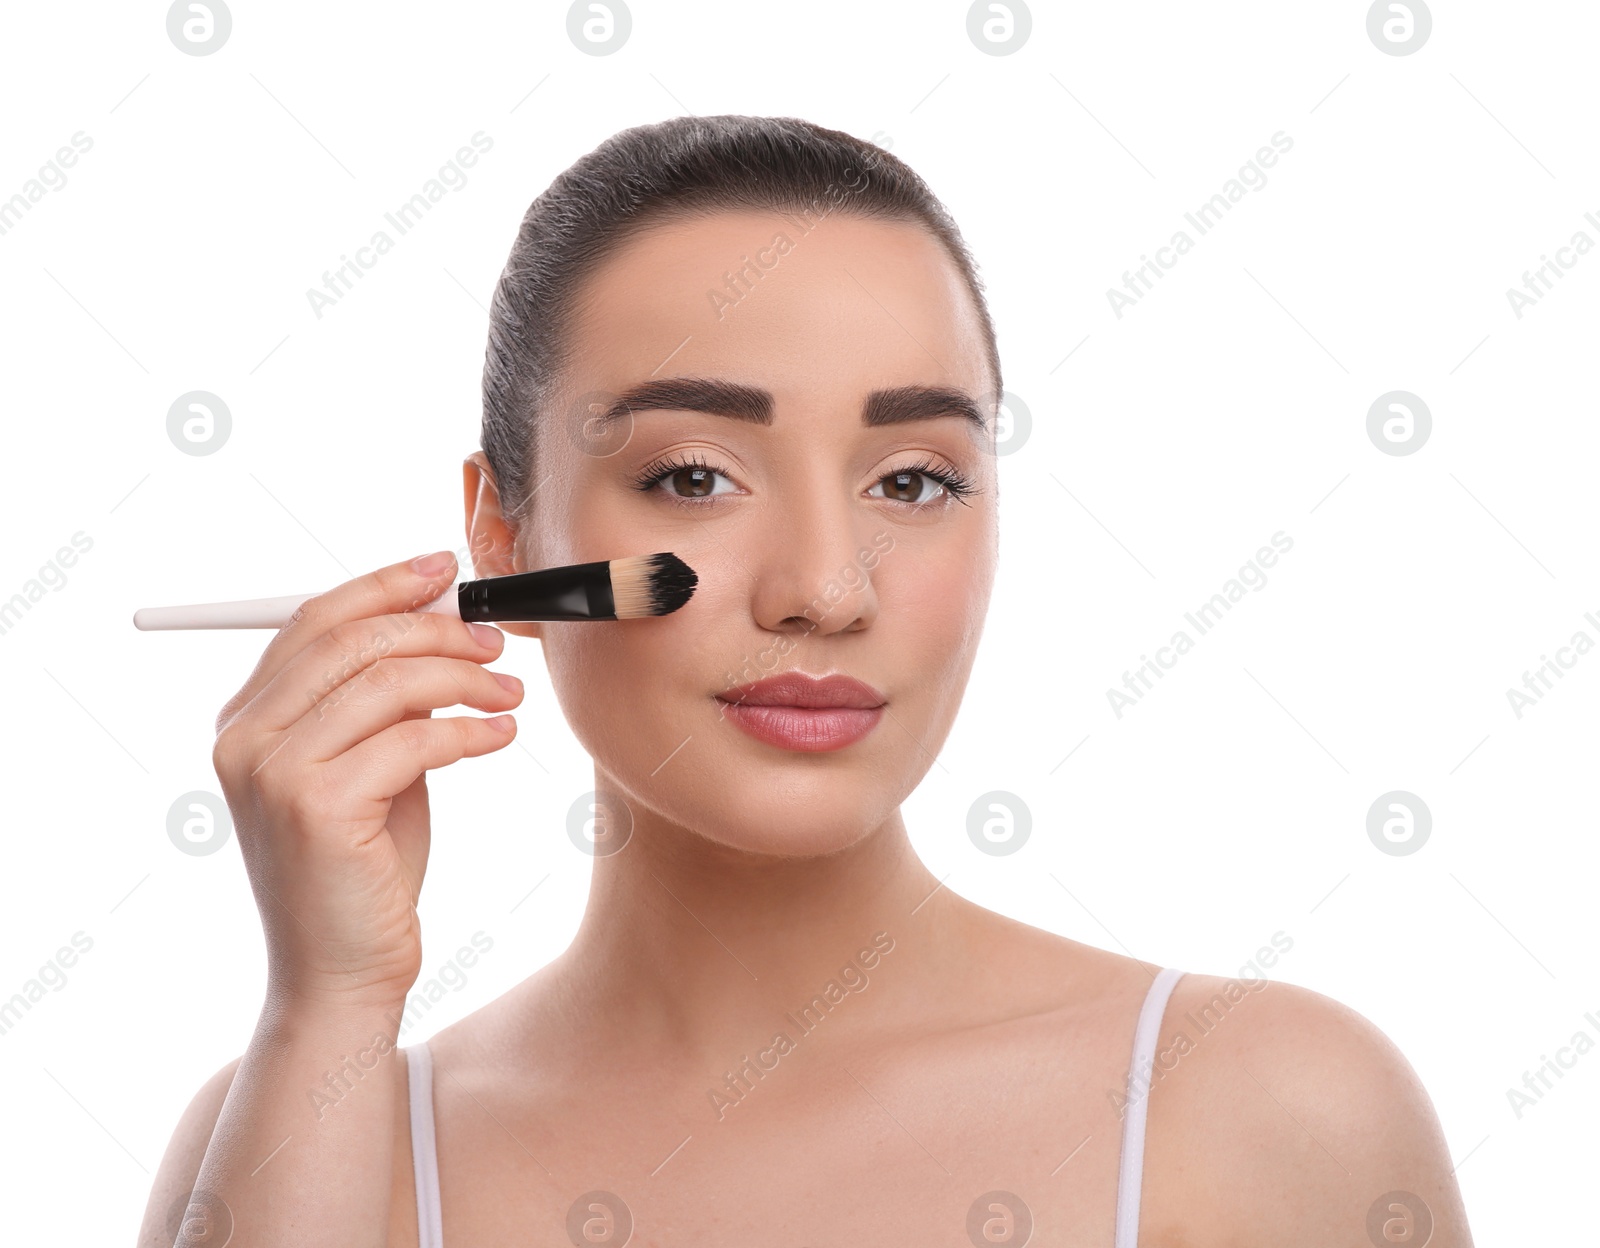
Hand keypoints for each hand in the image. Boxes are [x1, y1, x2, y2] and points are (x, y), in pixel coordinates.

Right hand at [210, 551, 521, 1009]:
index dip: (384, 584)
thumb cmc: (364, 869)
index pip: (314, 618)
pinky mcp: (317, 805)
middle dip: (438, 630)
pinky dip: (471, 731)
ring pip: (389, 681)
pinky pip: (415, 738)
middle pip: (354, 638)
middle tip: (496, 644)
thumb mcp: (368, 765)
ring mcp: (273, 771)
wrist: (342, 973)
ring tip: (509, 696)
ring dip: (466, 679)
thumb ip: (384, 699)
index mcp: (244, 718)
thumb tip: (442, 618)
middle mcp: (244, 737)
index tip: (445, 570)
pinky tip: (501, 739)